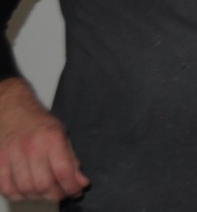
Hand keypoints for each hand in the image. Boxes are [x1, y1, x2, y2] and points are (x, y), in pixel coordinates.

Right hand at [0, 78, 88, 201]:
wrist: (12, 108)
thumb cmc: (38, 122)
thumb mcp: (62, 135)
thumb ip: (72, 160)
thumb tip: (81, 182)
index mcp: (51, 139)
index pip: (64, 172)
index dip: (72, 187)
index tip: (77, 190)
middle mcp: (31, 147)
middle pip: (44, 185)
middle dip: (56, 195)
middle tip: (62, 193)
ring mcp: (11, 155)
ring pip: (25, 190)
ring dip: (38, 197)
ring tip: (46, 192)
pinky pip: (6, 189)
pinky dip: (18, 195)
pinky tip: (27, 190)